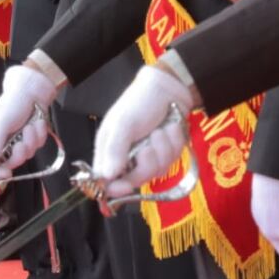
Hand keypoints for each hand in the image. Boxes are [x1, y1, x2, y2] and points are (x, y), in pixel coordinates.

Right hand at [0, 63, 57, 178]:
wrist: (33, 91)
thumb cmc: (12, 103)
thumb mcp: (0, 123)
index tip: (6, 174)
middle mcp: (4, 142)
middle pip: (12, 162)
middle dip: (20, 153)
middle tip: (21, 144)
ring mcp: (19, 140)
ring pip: (27, 154)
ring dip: (31, 140)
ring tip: (29, 126)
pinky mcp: (32, 138)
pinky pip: (37, 145)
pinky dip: (39, 134)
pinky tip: (36, 123)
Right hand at [93, 64, 196, 197]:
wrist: (168, 91)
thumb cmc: (138, 103)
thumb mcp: (122, 124)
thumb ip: (114, 151)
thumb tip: (106, 177)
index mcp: (108, 151)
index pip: (105, 180)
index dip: (114, 188)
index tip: (124, 187)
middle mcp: (126, 158)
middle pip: (134, 180)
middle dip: (145, 165)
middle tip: (147, 148)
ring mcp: (148, 158)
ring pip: (157, 171)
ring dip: (162, 150)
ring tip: (159, 130)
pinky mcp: (166, 154)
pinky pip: (172, 161)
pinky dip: (173, 144)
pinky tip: (170, 129)